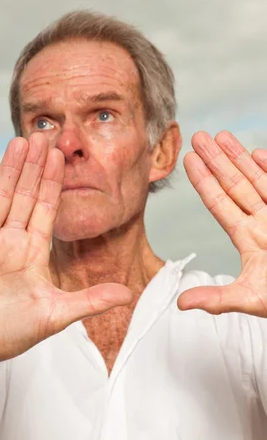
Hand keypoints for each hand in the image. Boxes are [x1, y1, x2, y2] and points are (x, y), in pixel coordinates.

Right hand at [0, 133, 132, 376]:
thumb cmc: (11, 333)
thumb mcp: (56, 314)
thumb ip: (90, 301)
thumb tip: (129, 294)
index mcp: (33, 252)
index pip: (46, 209)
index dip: (54, 183)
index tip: (62, 157)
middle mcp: (10, 242)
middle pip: (25, 196)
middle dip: (34, 167)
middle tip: (43, 136)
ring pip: (0, 198)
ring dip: (10, 171)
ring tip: (19, 142)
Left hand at [177, 130, 266, 316]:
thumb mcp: (250, 298)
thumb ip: (217, 298)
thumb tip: (181, 304)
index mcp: (248, 239)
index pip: (219, 204)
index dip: (203, 182)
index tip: (188, 160)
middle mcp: (263, 223)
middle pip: (235, 185)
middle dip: (217, 161)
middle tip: (197, 137)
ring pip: (258, 180)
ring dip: (240, 157)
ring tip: (221, 136)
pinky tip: (258, 152)